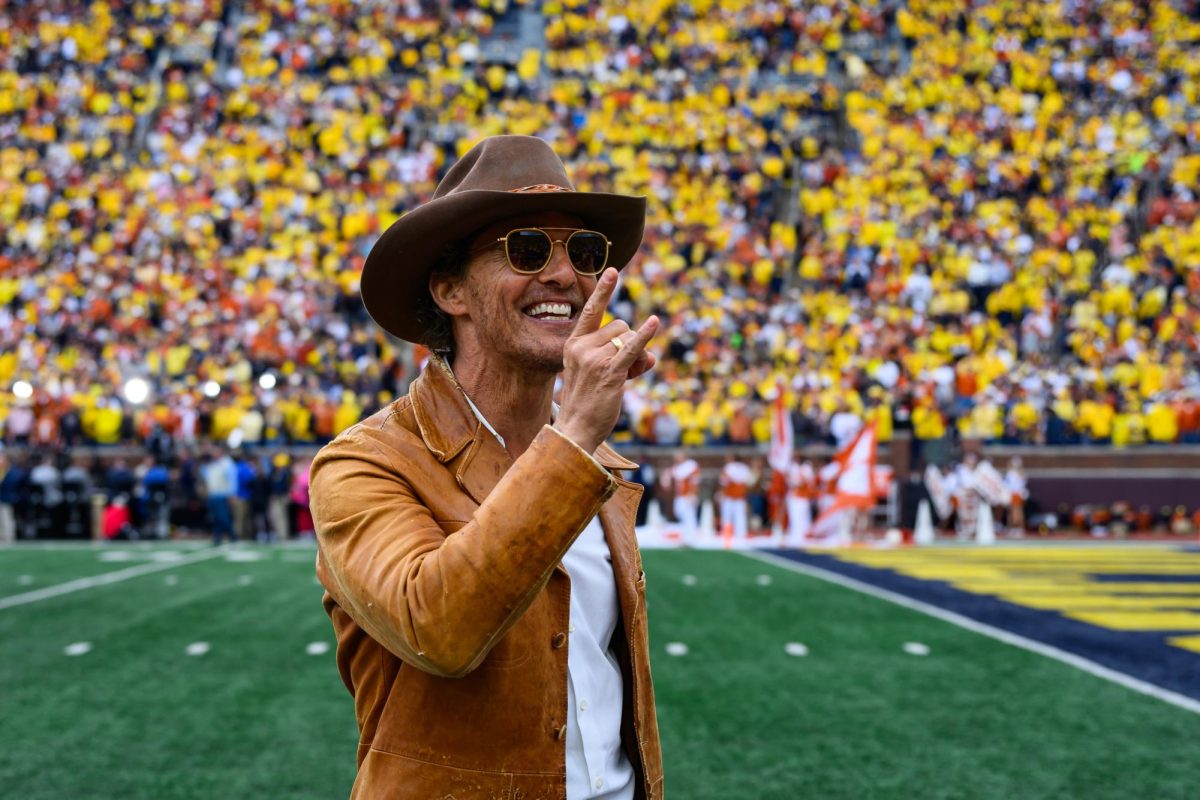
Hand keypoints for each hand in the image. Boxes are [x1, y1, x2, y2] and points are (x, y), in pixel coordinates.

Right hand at [554, 268, 658, 453]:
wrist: (576, 430)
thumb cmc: (588, 403)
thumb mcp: (598, 374)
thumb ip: (623, 359)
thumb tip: (650, 355)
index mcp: (573, 344)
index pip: (591, 311)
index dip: (603, 291)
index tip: (613, 271)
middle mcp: (581, 347)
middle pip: (619, 326)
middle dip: (629, 343)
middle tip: (625, 368)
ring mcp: (594, 359)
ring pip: (628, 339)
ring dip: (636, 355)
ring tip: (626, 377)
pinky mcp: (609, 372)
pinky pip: (632, 348)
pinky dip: (645, 336)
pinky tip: (655, 323)